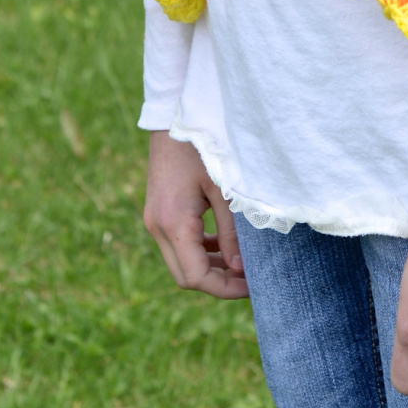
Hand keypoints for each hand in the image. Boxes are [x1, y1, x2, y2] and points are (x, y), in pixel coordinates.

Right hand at [142, 131, 249, 299]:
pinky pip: (178, 246)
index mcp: (173, 223)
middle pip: (185, 276)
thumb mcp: (223, 189)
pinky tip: (223, 246)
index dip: (224, 288)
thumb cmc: (202, 148)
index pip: (195, 277)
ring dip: (209, 269)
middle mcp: (158, 228)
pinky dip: (199, 252)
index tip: (252, 287)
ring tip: (241, 266)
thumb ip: (230, 232)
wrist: (173, 119)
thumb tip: (239, 269)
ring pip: (181, 263)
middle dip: (217, 283)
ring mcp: (155, 222)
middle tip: (249, 280)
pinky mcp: (158, 214)